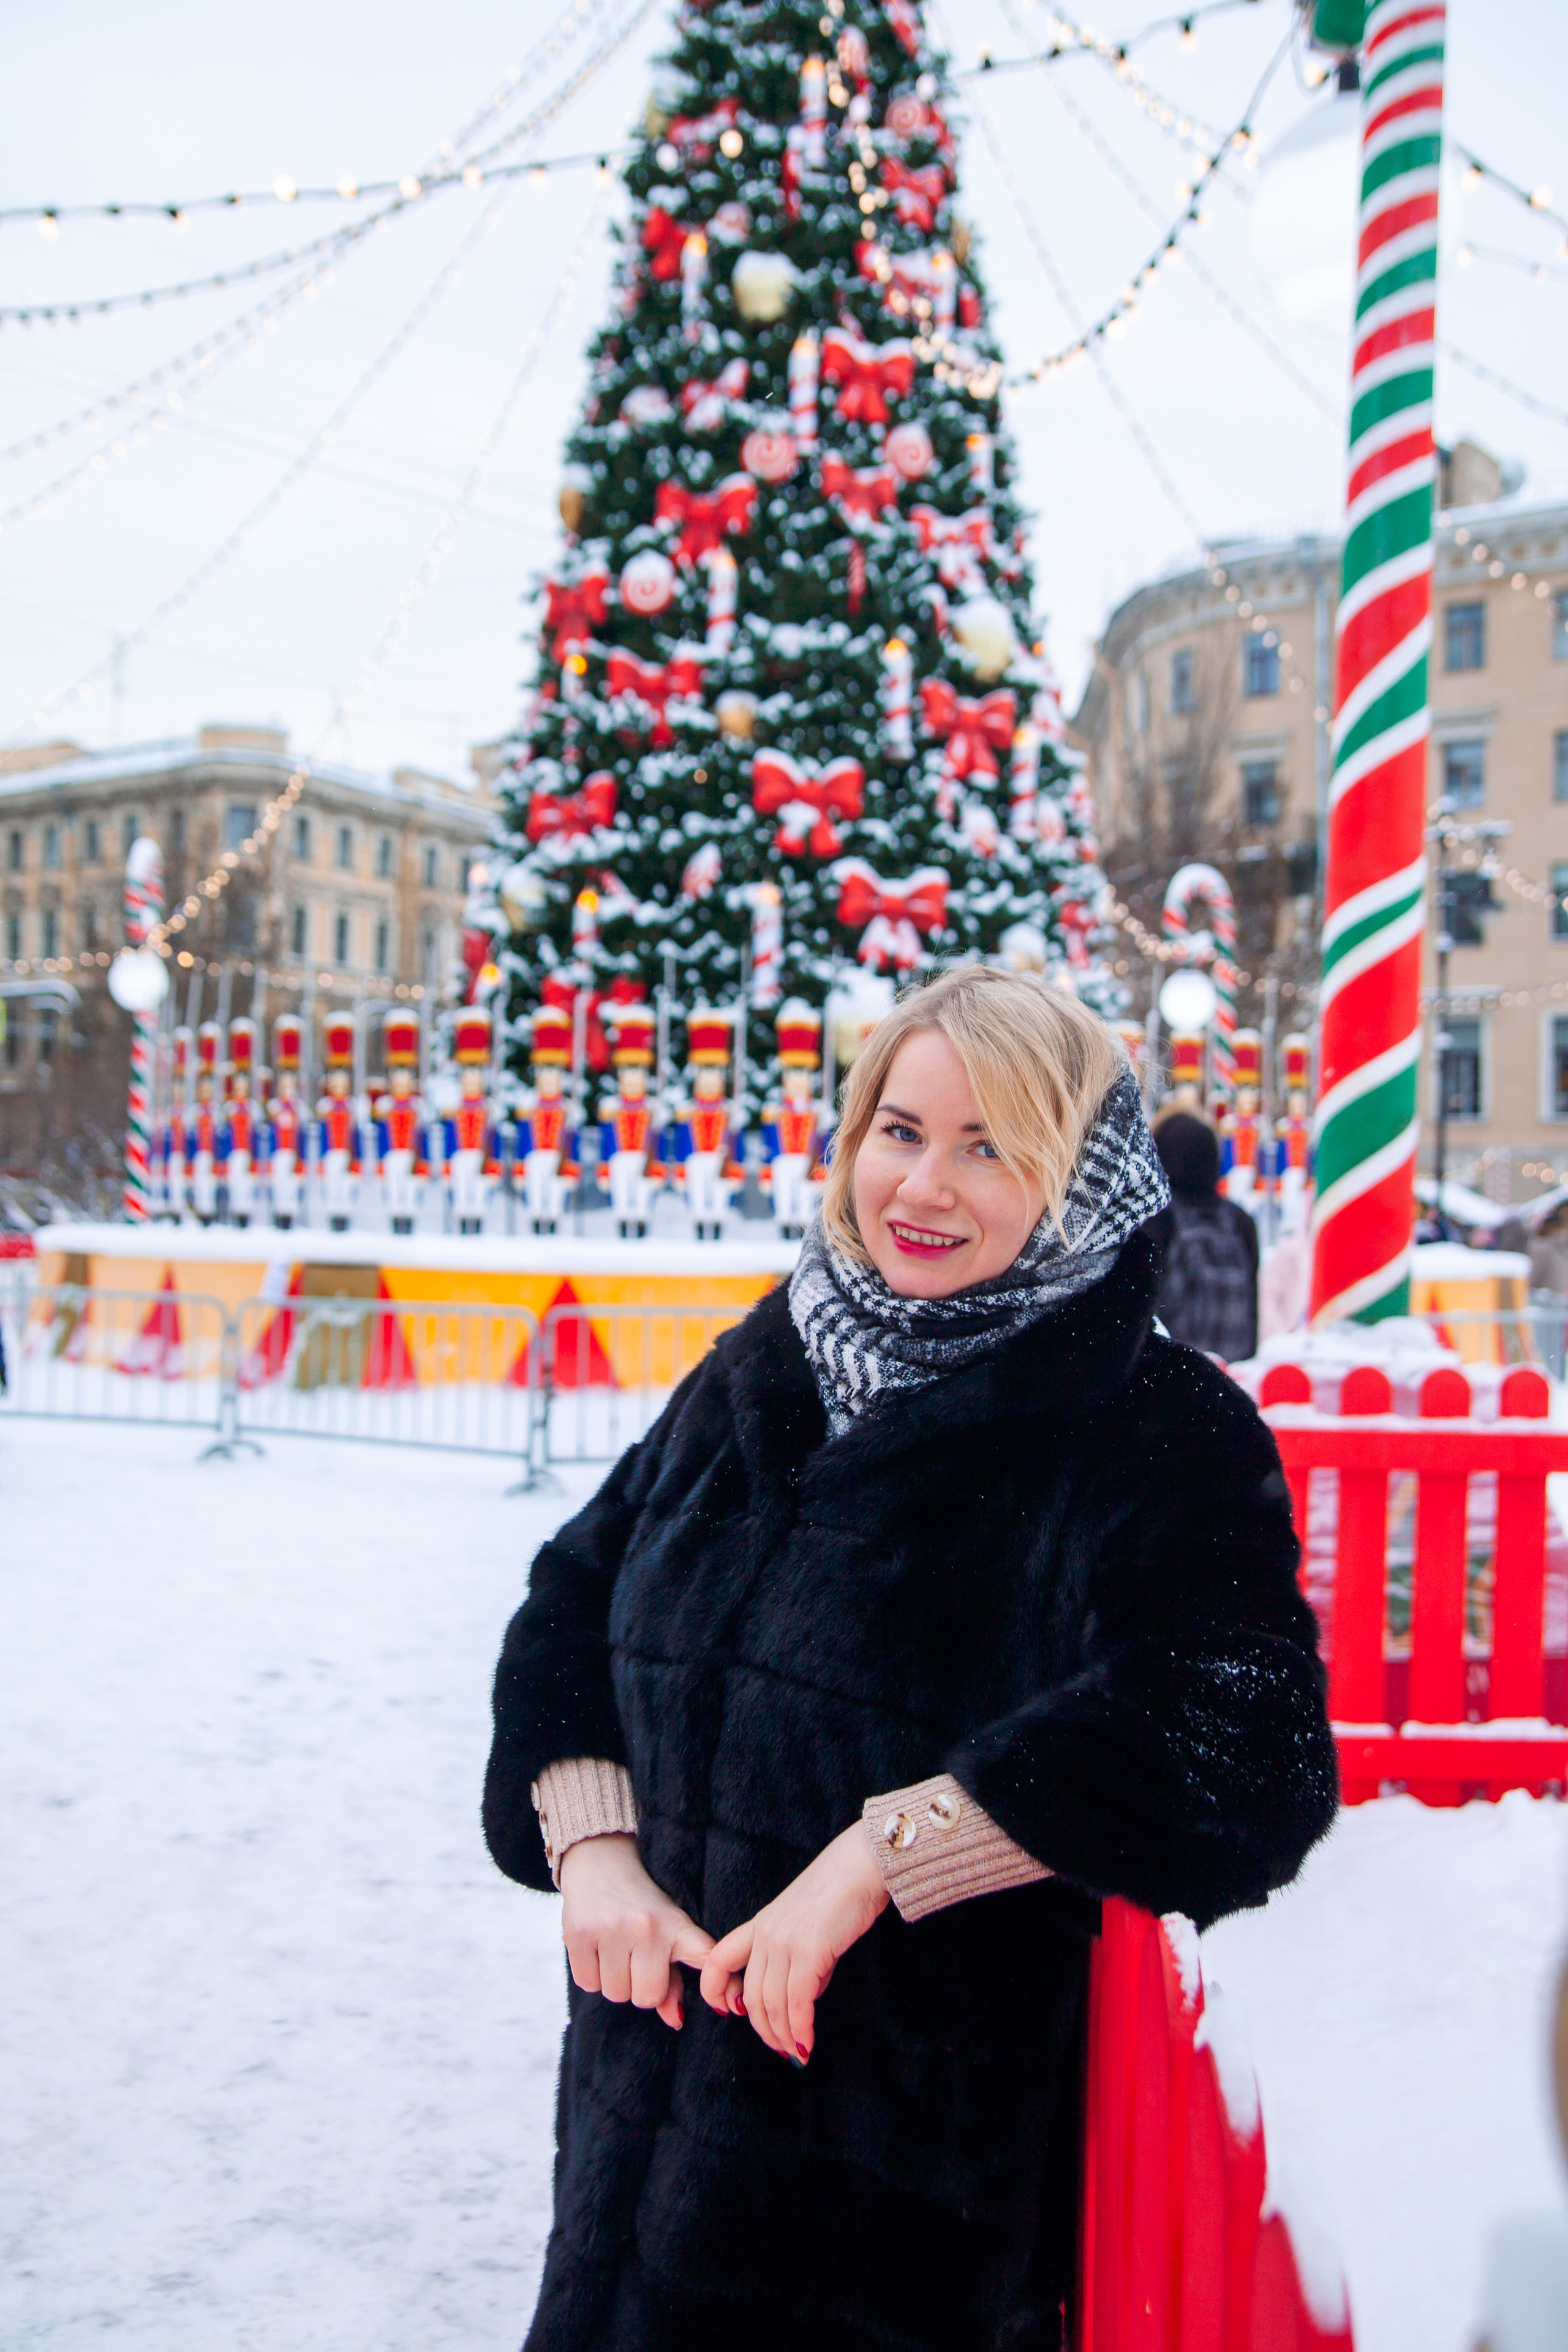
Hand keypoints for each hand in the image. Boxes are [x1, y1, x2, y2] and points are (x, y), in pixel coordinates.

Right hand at [558, 1833, 714, 2029]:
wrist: (600, 1861)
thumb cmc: (641, 1905)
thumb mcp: (667, 1930)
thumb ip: (673, 1979)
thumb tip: (675, 2022)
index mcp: (674, 1925)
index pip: (702, 1956)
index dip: (717, 1983)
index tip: (725, 2004)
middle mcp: (644, 1927)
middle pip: (646, 1997)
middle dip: (642, 1988)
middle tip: (638, 1963)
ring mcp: (608, 1930)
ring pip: (615, 1994)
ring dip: (616, 1983)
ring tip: (617, 1953)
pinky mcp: (576, 1934)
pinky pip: (589, 1984)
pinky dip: (593, 1976)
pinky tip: (597, 1950)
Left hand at [699, 1821, 889, 2062]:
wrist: (862, 1865)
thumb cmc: (840, 1892)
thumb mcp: (805, 1924)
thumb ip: (798, 1958)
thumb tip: (803, 1998)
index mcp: (760, 1924)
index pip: (717, 1959)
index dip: (714, 1990)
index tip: (728, 2012)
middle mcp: (766, 1934)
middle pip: (750, 1995)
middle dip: (763, 2028)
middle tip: (780, 2048)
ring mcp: (785, 1942)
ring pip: (771, 2003)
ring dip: (783, 2035)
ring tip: (796, 2053)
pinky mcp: (810, 1951)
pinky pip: (798, 2002)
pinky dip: (800, 2029)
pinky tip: (806, 2044)